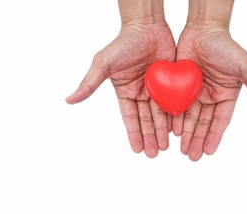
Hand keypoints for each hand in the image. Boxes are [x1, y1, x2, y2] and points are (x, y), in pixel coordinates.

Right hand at [66, 22, 175, 157]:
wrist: (147, 26)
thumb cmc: (123, 43)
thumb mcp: (104, 63)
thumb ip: (90, 83)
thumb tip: (68, 100)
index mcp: (126, 92)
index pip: (130, 117)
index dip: (134, 134)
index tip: (137, 150)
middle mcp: (142, 93)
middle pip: (147, 119)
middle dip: (150, 137)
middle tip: (155, 153)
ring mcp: (158, 88)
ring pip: (162, 113)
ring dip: (163, 130)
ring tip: (166, 146)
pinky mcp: (172, 81)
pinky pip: (175, 100)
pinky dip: (176, 114)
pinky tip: (178, 128)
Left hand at [172, 26, 246, 160]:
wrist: (203, 30)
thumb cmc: (227, 46)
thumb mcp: (245, 67)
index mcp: (225, 96)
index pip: (220, 121)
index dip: (214, 136)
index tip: (209, 151)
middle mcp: (210, 97)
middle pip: (202, 123)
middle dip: (197, 139)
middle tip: (192, 156)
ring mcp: (194, 92)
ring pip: (188, 117)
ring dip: (186, 133)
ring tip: (182, 148)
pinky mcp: (179, 86)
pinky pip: (175, 105)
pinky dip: (173, 118)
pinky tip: (171, 130)